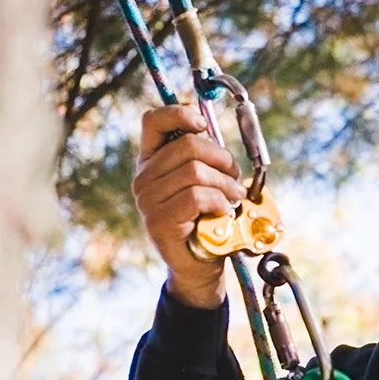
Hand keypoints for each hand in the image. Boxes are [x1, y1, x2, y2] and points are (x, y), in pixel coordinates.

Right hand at [131, 104, 247, 308]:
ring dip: (225, 184)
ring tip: (234, 198)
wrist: (199, 265)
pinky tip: (223, 211)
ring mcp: (147, 200)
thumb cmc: (205, 219)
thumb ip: (205, 157)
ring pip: (196, 171)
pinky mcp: (159, 221)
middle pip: (187, 145)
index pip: (154, 121)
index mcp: (151, 161)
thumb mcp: (205, 181)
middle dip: (221, 158)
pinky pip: (196, 196)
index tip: (203, 125)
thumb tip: (216, 135)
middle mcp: (143, 178)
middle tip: (234, 177)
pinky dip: (218, 201)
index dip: (181, 114)